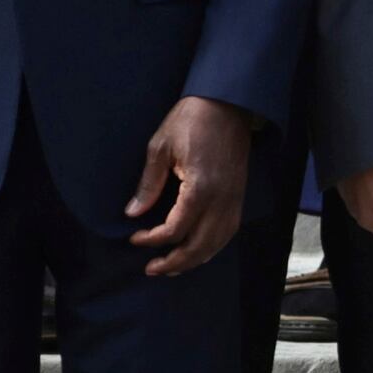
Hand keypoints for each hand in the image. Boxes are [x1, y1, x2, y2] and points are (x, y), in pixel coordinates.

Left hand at [125, 95, 256, 279]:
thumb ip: (149, 184)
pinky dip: (214, 246)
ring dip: (195, 259)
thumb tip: (133, 213)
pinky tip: (200, 250)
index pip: (176, 229)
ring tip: (173, 267)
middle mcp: (222, 199)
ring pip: (218, 242)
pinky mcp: (239, 195)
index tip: (134, 238)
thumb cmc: (191, 120)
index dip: (152, 239)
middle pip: (200, 245)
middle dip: (174, 261)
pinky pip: (229, 231)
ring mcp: (234, 198)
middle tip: (152, 269)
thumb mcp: (160, 147)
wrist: (226, 103)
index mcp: (200, 187)